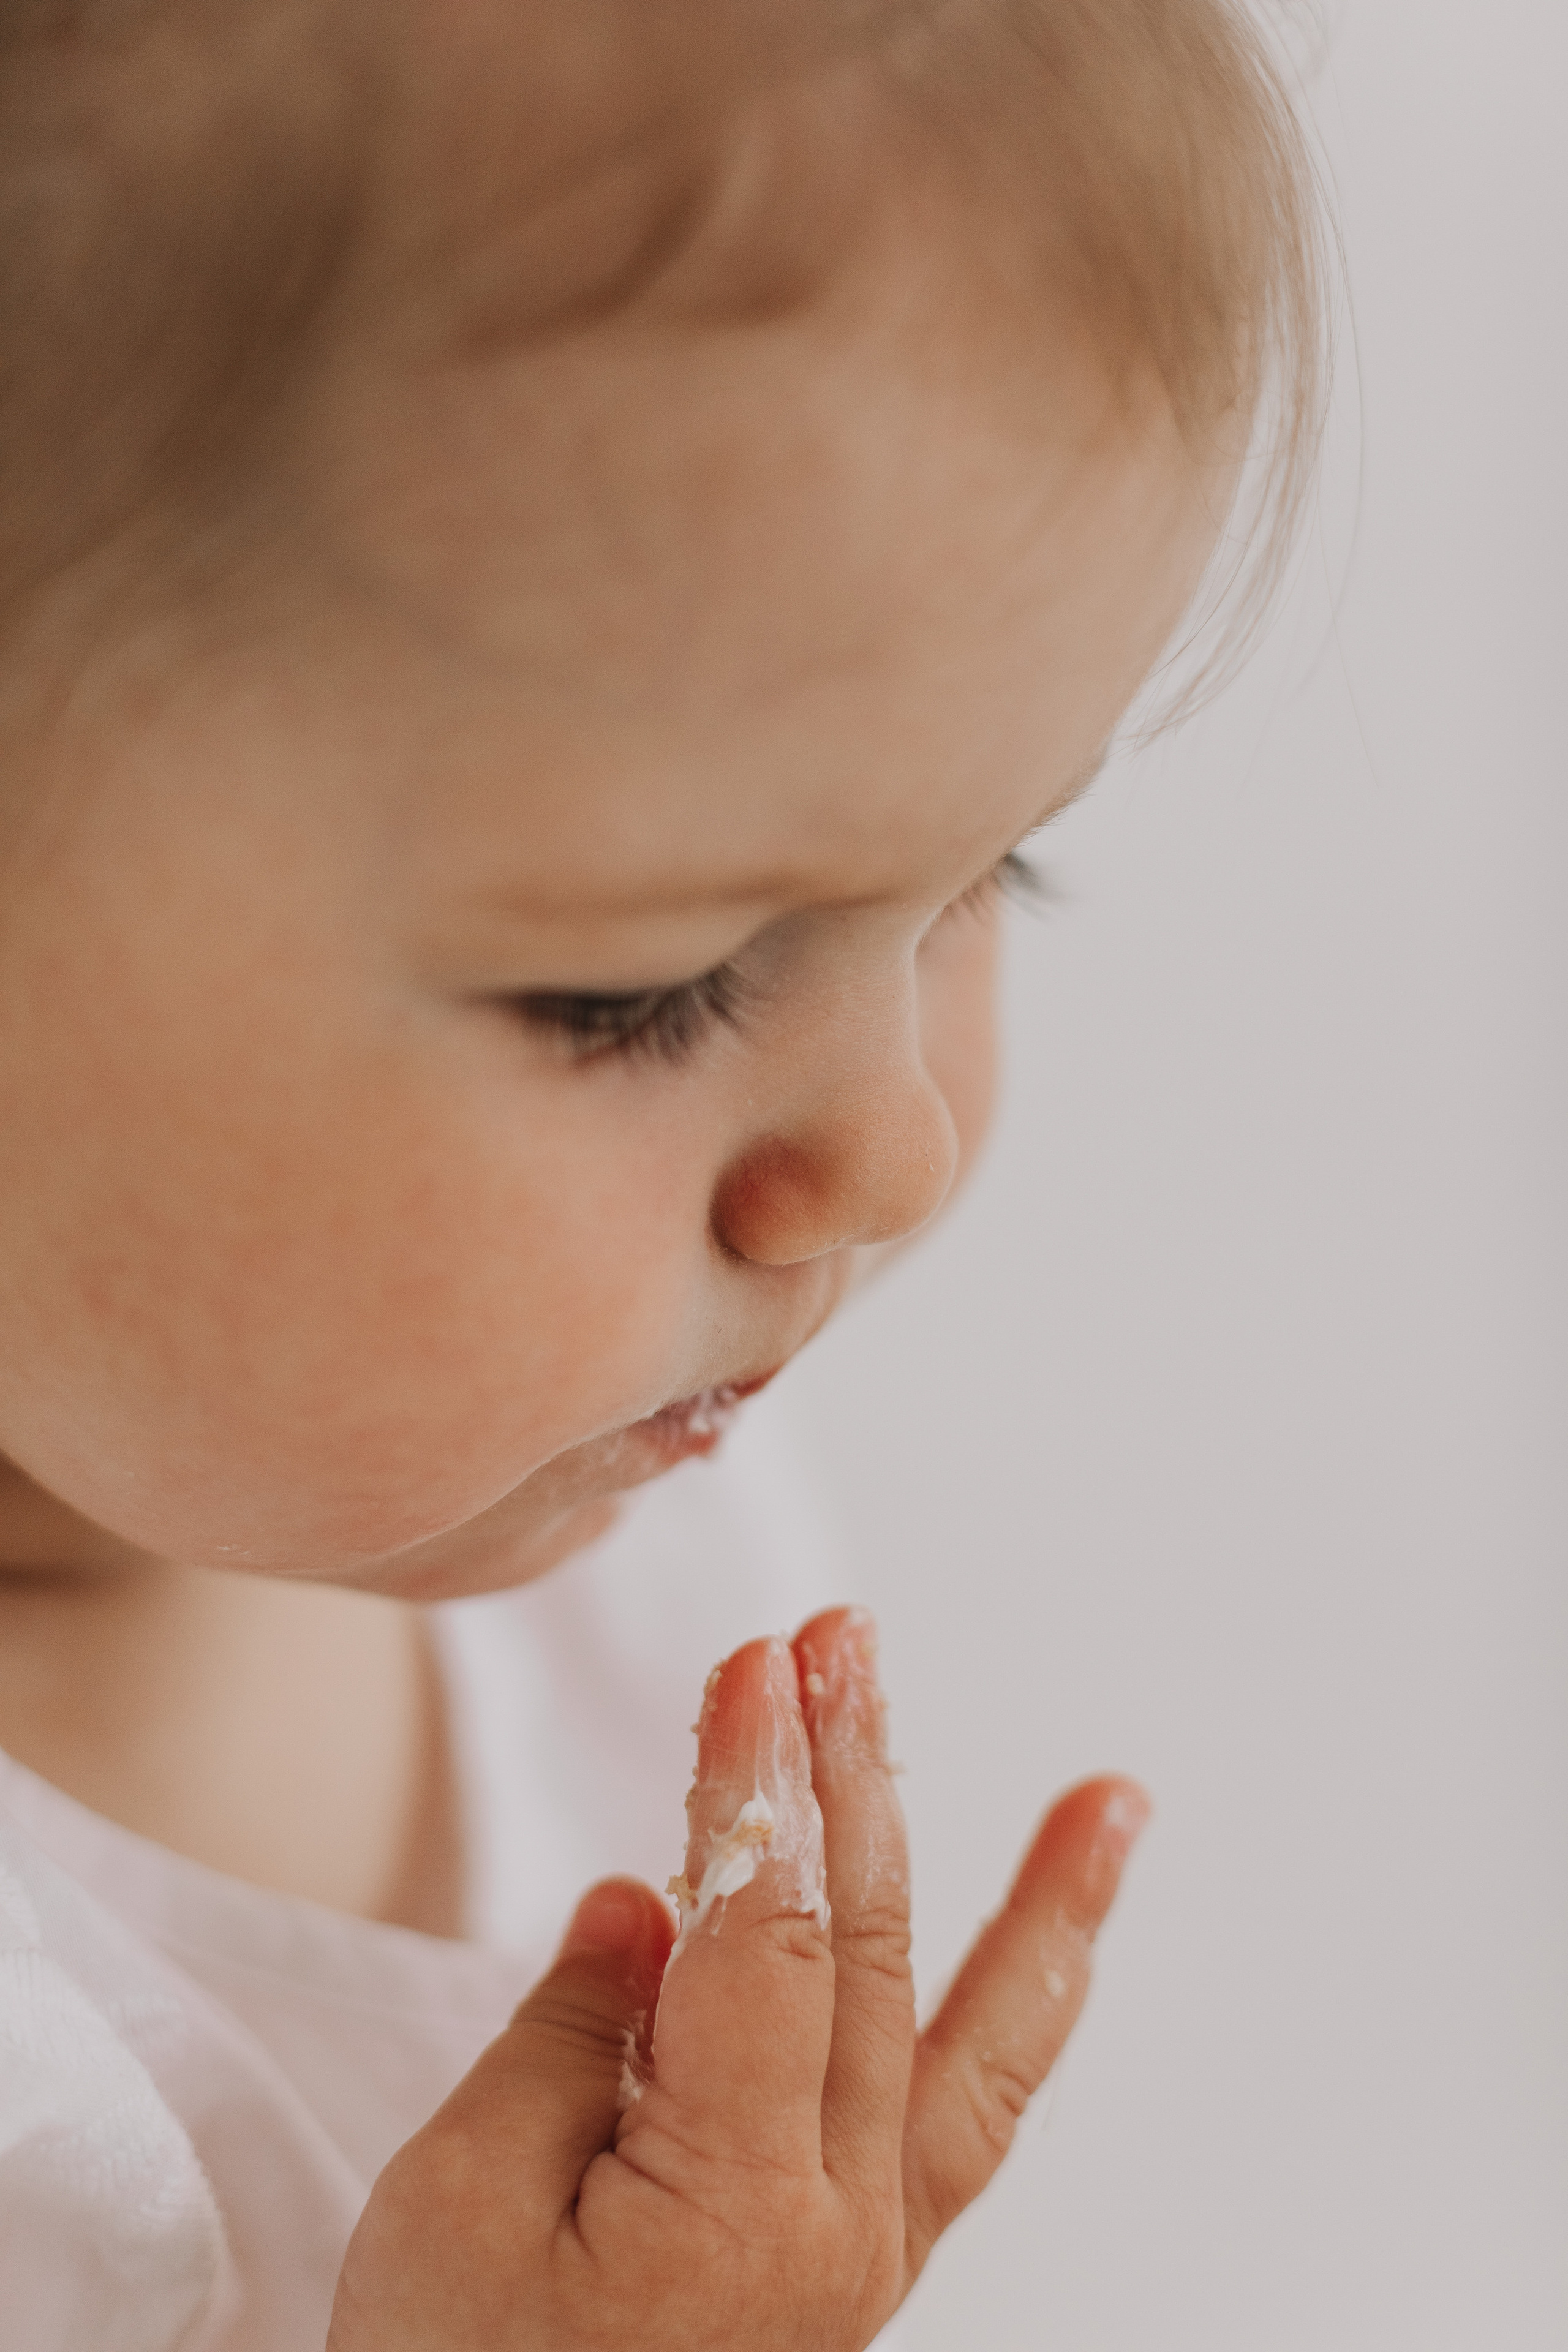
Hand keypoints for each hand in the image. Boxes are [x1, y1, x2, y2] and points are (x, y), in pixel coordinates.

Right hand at [327, 1610, 1147, 2350]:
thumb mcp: (452, 2219)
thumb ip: (561, 2046)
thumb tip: (647, 1906)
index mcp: (731, 2210)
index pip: (762, 1944)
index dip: (757, 1791)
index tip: (754, 1665)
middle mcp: (839, 2222)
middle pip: (867, 1955)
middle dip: (853, 1778)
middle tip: (843, 1641)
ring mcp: (870, 2243)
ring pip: (973, 2039)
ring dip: (1031, 1897)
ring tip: (1113, 1800)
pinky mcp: (864, 2253)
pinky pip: (975, 2115)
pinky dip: (1024, 2006)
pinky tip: (1058, 1938)